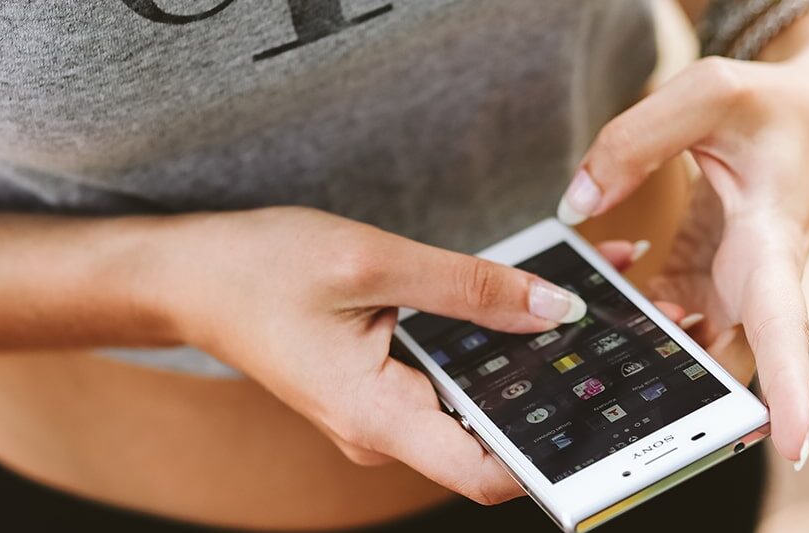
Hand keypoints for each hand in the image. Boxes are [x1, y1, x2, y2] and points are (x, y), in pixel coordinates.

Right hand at [154, 207, 587, 503]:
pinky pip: (451, 380)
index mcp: (377, 418)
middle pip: (493, 434)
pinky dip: (491, 345)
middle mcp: (384, 432)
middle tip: (620, 333)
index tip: (609, 413)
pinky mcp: (384, 389)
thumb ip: (467, 288)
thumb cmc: (257, 269)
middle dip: (557, 389)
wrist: (188, 277)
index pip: (488, 473)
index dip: (555, 453)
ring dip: (529, 360)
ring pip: (476, 403)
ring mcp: (384, 414)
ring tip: (586, 303)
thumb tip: (552, 310)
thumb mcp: (369, 263)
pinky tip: (526, 303)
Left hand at [556, 8, 808, 465]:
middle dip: (686, 401)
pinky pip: (662, 318)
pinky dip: (628, 314)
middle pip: (727, 363)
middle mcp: (757, 281)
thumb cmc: (772, 104)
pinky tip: (595, 294)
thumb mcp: (708, 92)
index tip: (792, 447)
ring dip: (643, 355)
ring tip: (590, 345)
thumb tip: (576, 205)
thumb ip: (634, 142)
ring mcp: (731, 287)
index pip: (784, 326)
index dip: (790, 389)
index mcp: (773, 242)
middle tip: (633, 422)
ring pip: (689, 350)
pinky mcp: (706, 279)